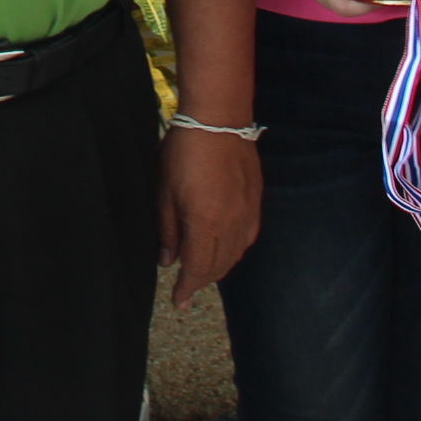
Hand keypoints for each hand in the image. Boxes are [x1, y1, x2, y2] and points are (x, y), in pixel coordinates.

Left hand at [158, 125, 259, 307]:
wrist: (219, 119)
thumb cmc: (184, 151)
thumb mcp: (165, 190)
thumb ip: (168, 229)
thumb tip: (168, 261)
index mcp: (205, 223)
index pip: (198, 268)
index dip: (187, 289)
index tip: (178, 302)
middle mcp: (231, 224)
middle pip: (219, 266)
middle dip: (201, 281)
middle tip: (186, 288)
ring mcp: (247, 213)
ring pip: (235, 254)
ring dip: (219, 268)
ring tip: (202, 271)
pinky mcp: (256, 201)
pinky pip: (248, 237)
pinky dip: (235, 250)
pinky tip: (225, 248)